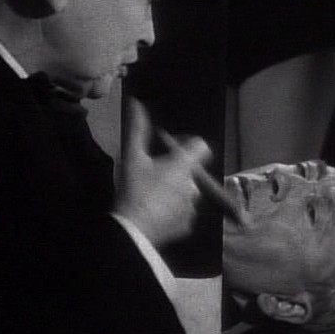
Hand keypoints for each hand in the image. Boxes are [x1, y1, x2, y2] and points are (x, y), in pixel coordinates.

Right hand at [114, 98, 212, 247]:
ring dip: (175, 193)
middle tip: (152, 177)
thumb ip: (138, 130)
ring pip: (187, 194)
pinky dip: (173, 213)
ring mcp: (193, 207)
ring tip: (152, 198)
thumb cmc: (134, 189)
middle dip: (176, 172)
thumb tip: (136, 103)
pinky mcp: (188, 225)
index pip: (201, 146)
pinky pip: (183, 214)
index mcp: (184, 165)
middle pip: (191, 171)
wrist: (133, 230)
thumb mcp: (132, 157)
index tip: (170, 150)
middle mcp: (194, 184)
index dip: (188, 145)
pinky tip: (155, 214)